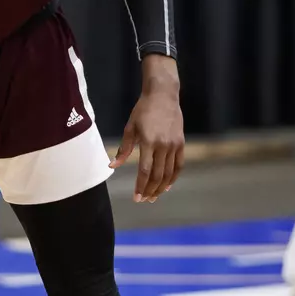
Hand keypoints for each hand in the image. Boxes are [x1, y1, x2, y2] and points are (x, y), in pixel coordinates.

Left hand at [110, 56, 183, 202]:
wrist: (163, 95)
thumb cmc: (143, 111)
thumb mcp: (130, 128)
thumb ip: (124, 149)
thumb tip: (113, 165)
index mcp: (148, 141)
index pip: (144, 170)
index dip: (140, 186)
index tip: (136, 197)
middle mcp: (163, 145)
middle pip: (157, 175)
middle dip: (150, 190)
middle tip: (144, 200)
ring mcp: (174, 145)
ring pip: (169, 173)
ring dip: (161, 187)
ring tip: (154, 196)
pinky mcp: (181, 143)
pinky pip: (178, 165)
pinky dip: (173, 177)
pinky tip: (167, 185)